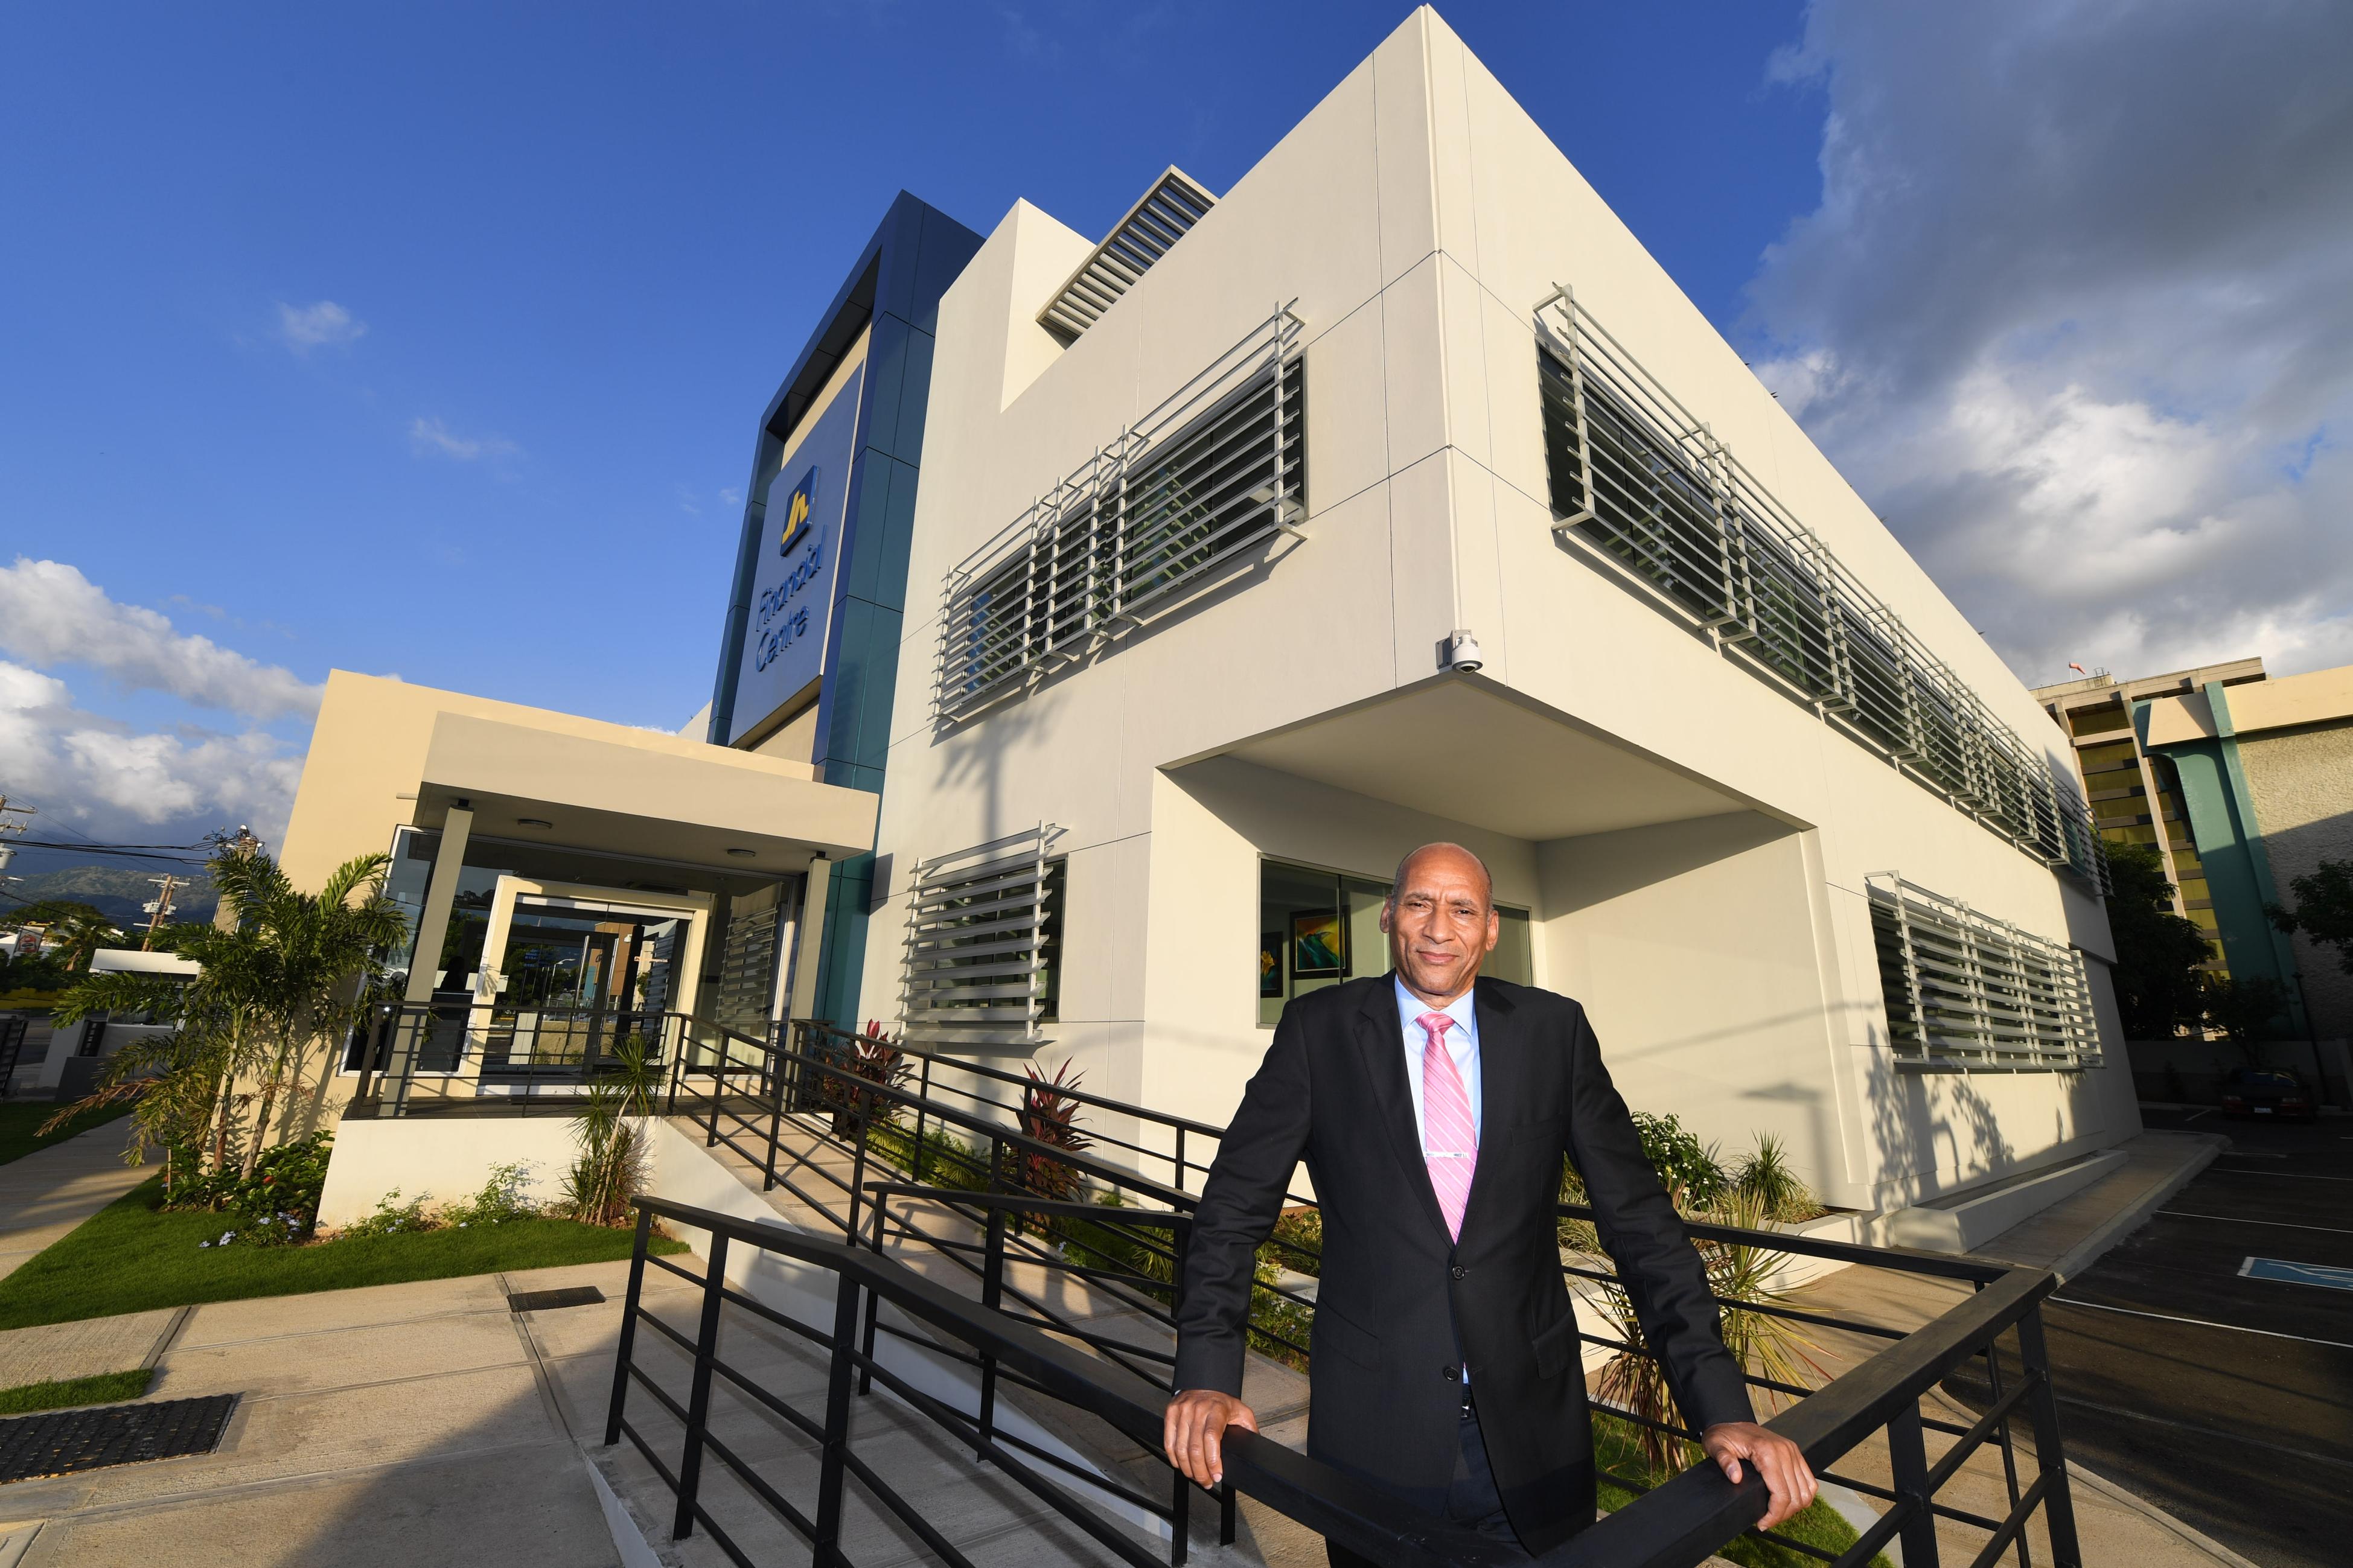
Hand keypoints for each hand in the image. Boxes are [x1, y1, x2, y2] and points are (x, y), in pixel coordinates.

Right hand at [1163, 1389, 1257, 1487]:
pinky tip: (1182, 1465)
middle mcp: (1197, 1409)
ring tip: (1196, 1476)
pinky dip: (1174, 1459)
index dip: (1212, 1461)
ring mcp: (1182, 1411)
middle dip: (1200, 1471)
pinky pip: (1169, 1442)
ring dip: (1188, 1469)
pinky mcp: (1171, 1413)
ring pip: (1180, 1449)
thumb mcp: (1242, 1412)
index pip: (1211, 1438)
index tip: (1217, 1475)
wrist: (1204, 1382)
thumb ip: (1250, 1430)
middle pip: (1194, 1448)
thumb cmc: (1222, 1401)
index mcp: (1216, 1410)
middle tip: (1207, 1482)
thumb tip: (1256, 1450)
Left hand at [1701, 1421, 1816, 1529]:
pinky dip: (1803, 1495)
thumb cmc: (1723, 1435)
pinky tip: (1788, 1501)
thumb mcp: (1716, 1446)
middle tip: (1766, 1522)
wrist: (1730, 1421)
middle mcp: (1784, 1450)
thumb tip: (1735, 1477)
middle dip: (1782, 1515)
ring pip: (1807, 1491)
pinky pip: (1810, 1480)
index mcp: (1767, 1451)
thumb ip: (1724, 1461)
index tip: (1762, 1524)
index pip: (1781, 1493)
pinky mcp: (1795, 1453)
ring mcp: (1792, 1451)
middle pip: (1796, 1496)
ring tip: (1776, 1513)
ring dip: (1794, 1507)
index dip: (1774, 1515)